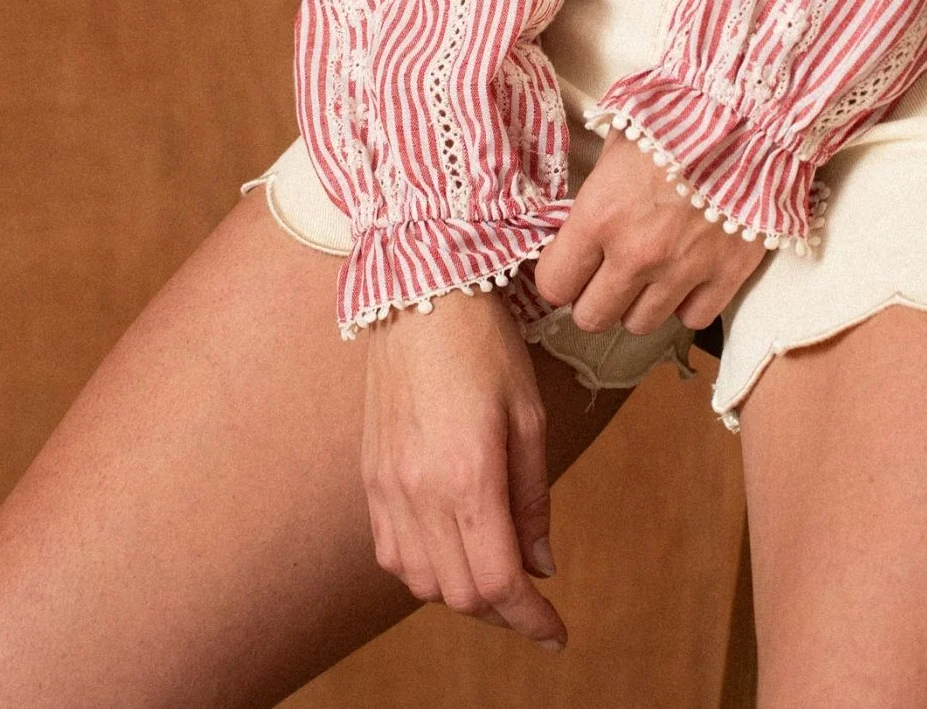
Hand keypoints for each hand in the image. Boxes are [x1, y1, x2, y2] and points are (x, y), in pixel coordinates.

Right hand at [362, 288, 566, 650]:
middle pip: (459, 594)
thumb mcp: (529, 416)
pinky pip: (392, 553)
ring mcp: (386, 487)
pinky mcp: (370, 478)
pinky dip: (424, 569)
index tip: (556, 632)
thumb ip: (534, 497)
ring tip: (496, 570)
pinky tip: (452, 547)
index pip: (496, 582)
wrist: (419, 293)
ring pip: (421, 582)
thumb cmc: (483, 345)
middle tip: (534, 598)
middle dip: (503, 608)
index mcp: (466, 476)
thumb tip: (542, 564)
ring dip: (461, 592)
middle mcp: (418, 492)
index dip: (530, 619)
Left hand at [533, 125, 766, 335]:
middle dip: (593, 297)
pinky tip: (688, 273)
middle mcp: (636, 254)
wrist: (750, 114)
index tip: (570, 264)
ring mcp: (682, 271)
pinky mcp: (726, 276)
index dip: (559, 275)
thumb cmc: (679, 117)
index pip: (554, 283)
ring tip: (649, 271)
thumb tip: (578, 216)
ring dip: (638, 303)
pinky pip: (692, 318)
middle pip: (592, 316)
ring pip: (640, 324)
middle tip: (606, 273)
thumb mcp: (620, 139)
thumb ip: (596, 186)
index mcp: (599, 215)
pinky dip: (687, 302)